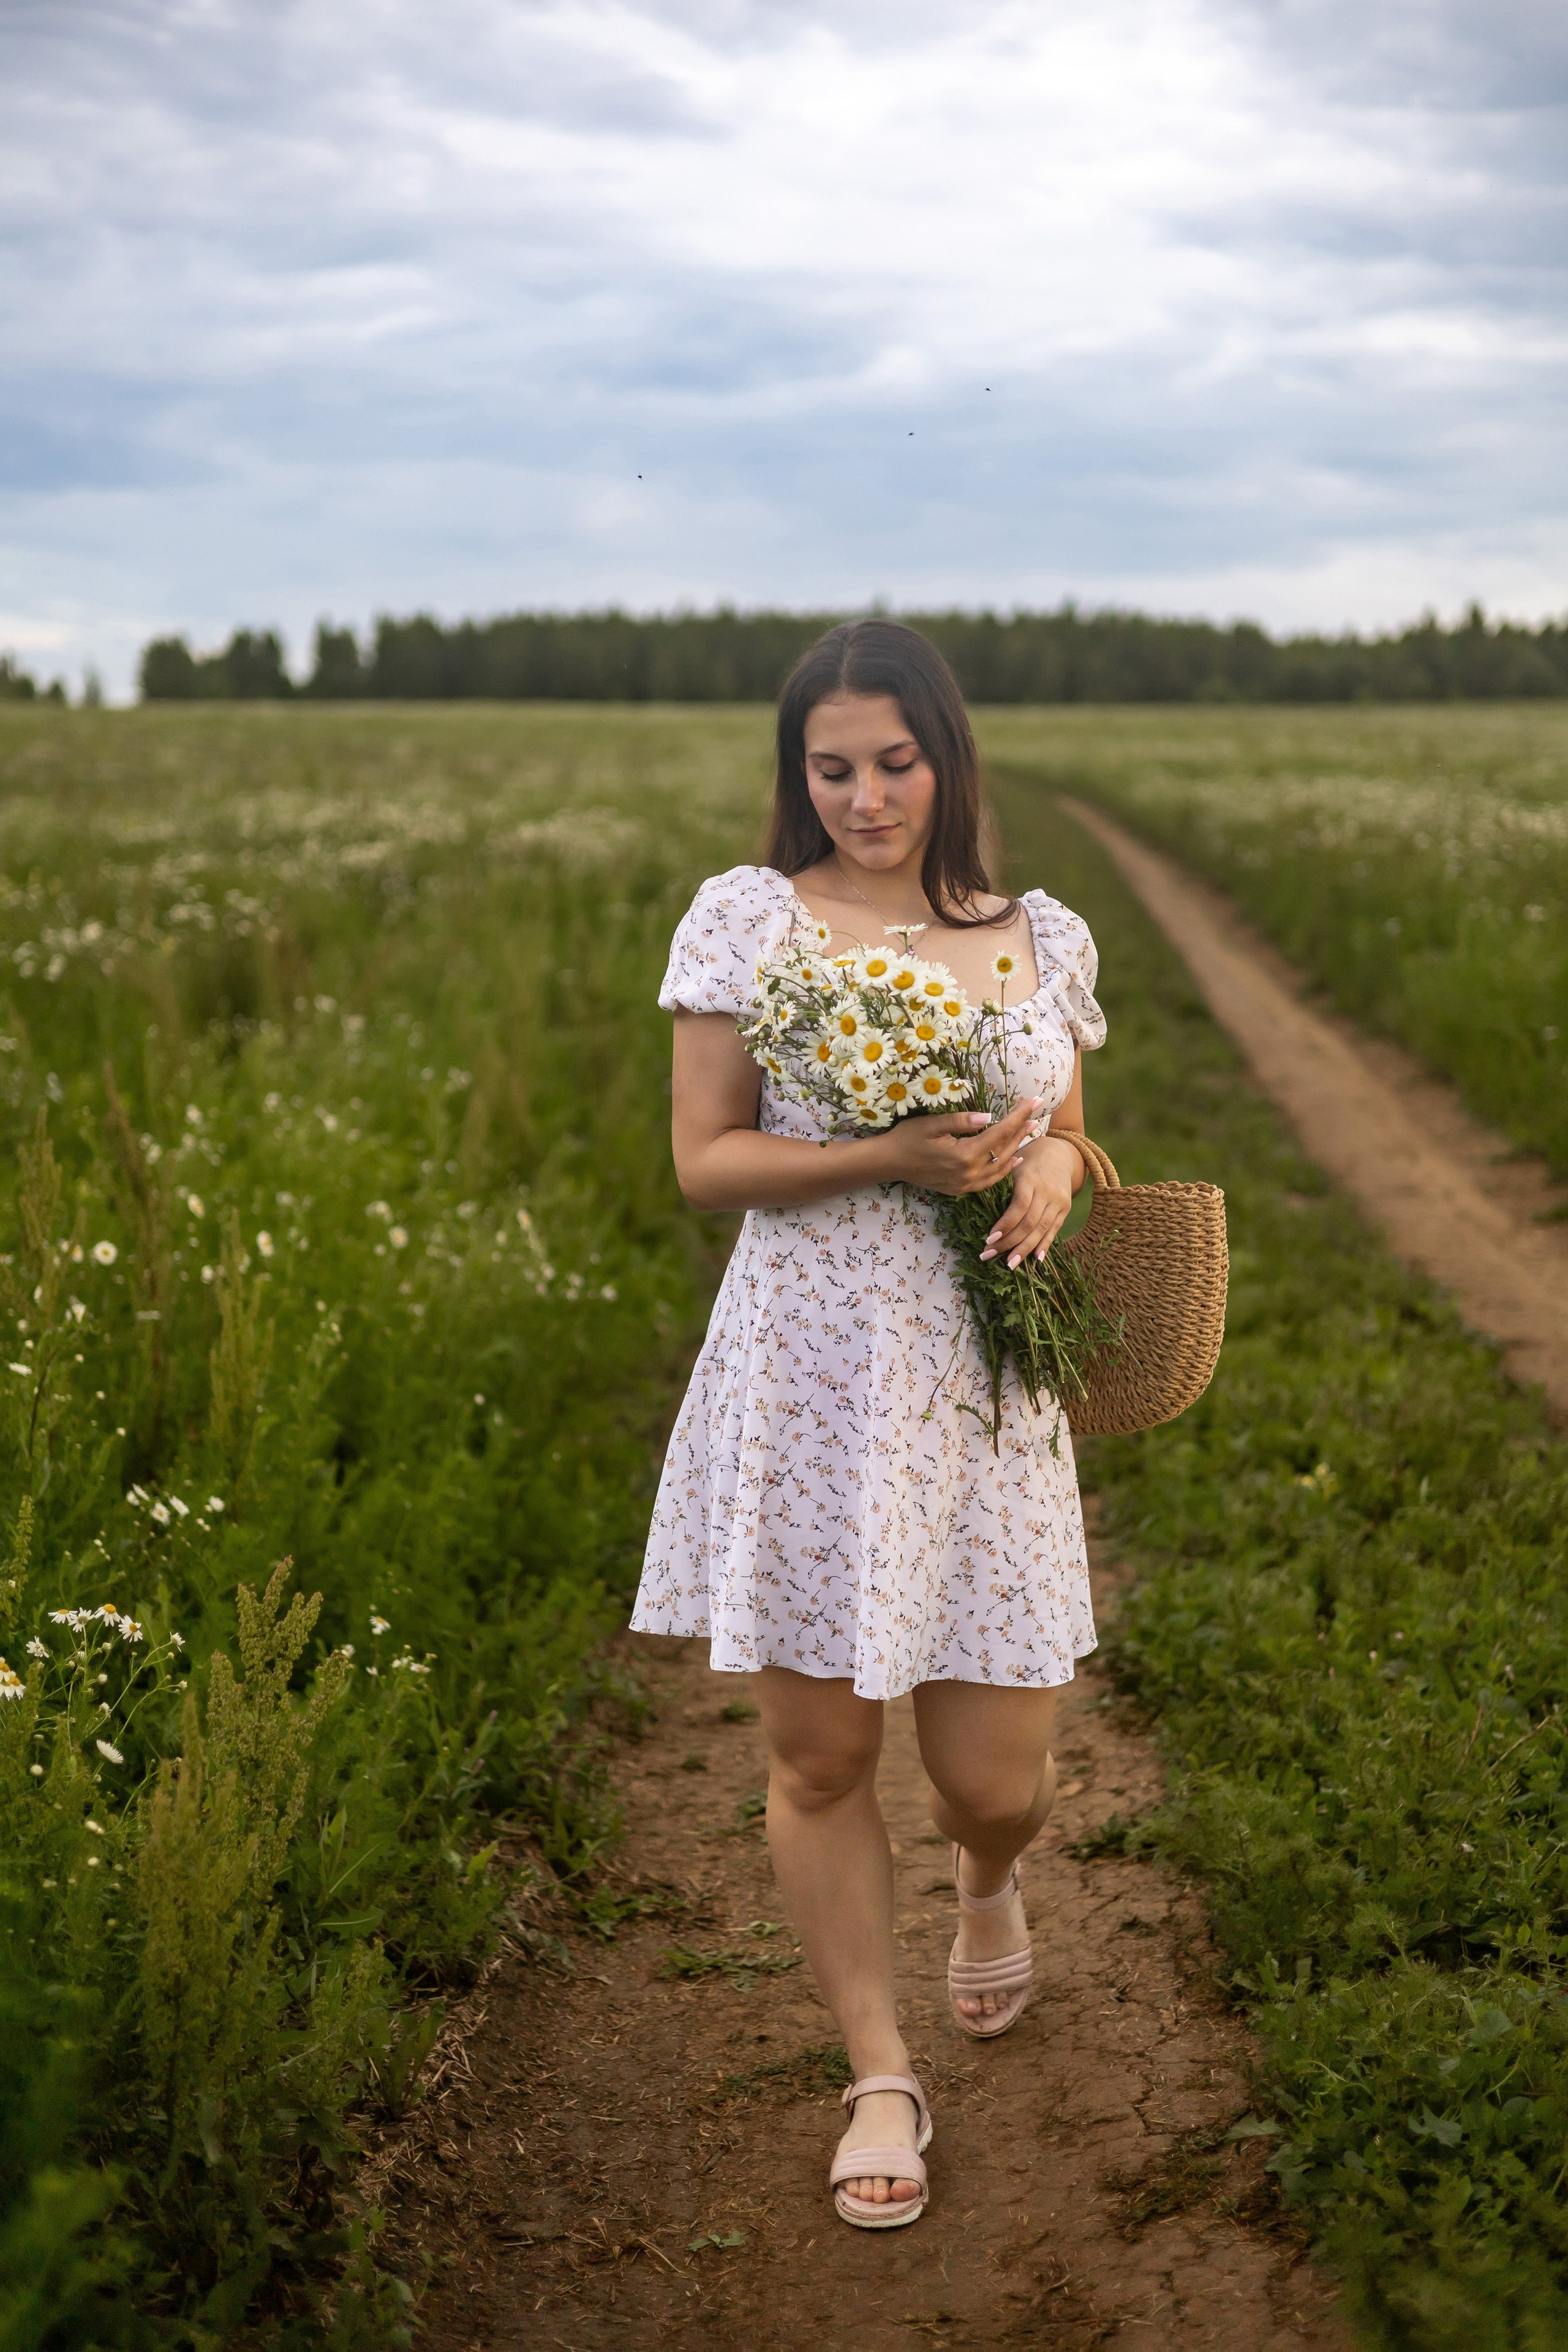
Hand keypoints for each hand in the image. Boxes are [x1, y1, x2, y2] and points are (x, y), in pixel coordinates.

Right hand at [880, 1098, 1044, 1198]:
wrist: (889, 1163)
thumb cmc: (907, 1138)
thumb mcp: (932, 1124)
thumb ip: (961, 1121)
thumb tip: (990, 1117)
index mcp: (964, 1155)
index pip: (999, 1133)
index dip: (1018, 1116)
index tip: (1033, 1101)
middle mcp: (969, 1173)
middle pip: (1004, 1150)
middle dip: (1022, 1129)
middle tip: (1036, 1112)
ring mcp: (966, 1184)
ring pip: (1001, 1167)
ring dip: (1017, 1148)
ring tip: (1030, 1131)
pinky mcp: (961, 1189)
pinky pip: (990, 1180)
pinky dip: (1005, 1168)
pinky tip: (1015, 1159)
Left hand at [978, 1133, 1082, 1266]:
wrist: (1058, 1154)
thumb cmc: (1027, 1162)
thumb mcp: (1013, 1167)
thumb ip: (1002, 1187)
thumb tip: (982, 1212)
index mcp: (1031, 1179)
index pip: (1019, 1207)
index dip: (1005, 1225)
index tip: (988, 1238)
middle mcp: (1048, 1191)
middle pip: (1029, 1223)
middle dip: (1009, 1242)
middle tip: (989, 1255)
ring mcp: (1059, 1201)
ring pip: (1041, 1230)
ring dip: (1024, 1249)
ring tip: (1009, 1264)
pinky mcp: (1065, 1209)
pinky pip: (1054, 1230)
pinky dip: (1044, 1245)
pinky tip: (1035, 1259)